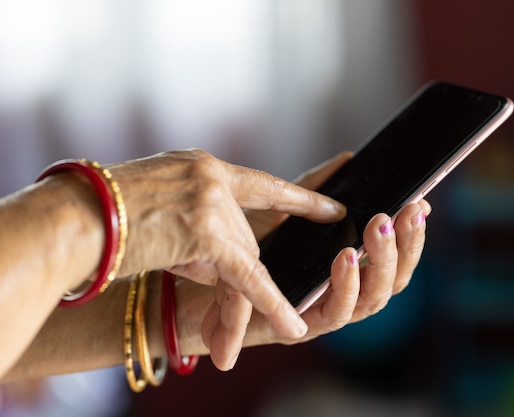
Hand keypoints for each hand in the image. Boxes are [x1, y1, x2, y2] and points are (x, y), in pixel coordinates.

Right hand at [107, 149, 345, 368]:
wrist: (72, 217)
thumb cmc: (103, 214)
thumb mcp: (161, 209)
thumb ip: (199, 230)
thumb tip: (220, 264)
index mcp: (202, 167)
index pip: (262, 184)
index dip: (300, 197)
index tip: (331, 206)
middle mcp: (212, 178)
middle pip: (246, 237)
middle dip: (234, 271)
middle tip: (223, 294)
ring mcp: (212, 202)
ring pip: (243, 259)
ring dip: (238, 294)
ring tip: (261, 326)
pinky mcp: (207, 234)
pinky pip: (247, 276)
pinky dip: (270, 303)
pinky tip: (292, 324)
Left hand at [196, 151, 429, 367]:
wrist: (189, 281)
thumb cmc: (235, 249)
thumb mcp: (279, 212)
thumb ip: (313, 191)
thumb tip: (348, 159)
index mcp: (342, 270)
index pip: (389, 256)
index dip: (410, 234)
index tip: (420, 201)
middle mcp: (338, 294)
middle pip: (391, 279)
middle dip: (406, 246)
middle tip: (409, 211)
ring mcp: (320, 313)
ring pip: (372, 300)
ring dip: (381, 264)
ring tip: (380, 228)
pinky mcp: (297, 328)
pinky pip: (334, 315)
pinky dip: (345, 287)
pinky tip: (346, 256)